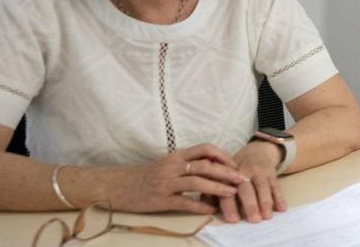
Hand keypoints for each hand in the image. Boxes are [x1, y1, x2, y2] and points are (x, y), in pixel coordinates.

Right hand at [110, 143, 242, 213]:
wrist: (118, 186)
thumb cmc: (146, 176)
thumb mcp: (168, 164)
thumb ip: (188, 163)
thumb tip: (215, 166)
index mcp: (176, 156)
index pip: (205, 149)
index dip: (222, 156)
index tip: (235, 164)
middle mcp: (172, 166)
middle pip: (205, 165)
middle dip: (226, 172)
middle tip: (242, 178)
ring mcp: (166, 183)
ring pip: (197, 183)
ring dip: (217, 188)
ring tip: (232, 193)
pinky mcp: (160, 200)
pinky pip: (184, 203)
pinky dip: (200, 206)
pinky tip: (211, 210)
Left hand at [218, 141, 288, 222]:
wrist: (258, 151)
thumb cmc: (236, 168)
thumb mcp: (223, 174)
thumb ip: (215, 189)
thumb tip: (208, 206)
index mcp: (229, 175)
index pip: (227, 191)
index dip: (230, 205)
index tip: (233, 220)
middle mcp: (244, 172)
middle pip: (247, 189)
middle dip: (250, 204)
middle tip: (254, 219)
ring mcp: (260, 172)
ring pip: (263, 187)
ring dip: (266, 201)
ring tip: (267, 216)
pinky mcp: (272, 174)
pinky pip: (276, 186)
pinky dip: (280, 197)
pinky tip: (282, 208)